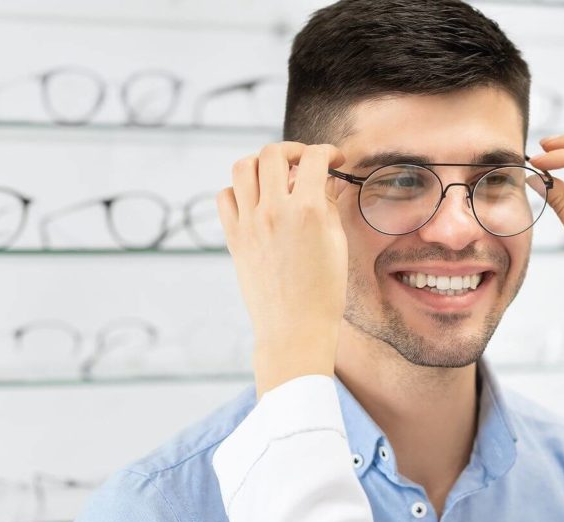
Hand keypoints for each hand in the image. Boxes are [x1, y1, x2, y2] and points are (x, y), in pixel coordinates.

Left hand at [217, 142, 347, 395]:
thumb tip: (324, 182)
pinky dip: (240, 189)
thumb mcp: (337, 244)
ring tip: (276, 175)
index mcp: (307, 211)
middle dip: (293, 150)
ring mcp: (249, 223)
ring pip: (243, 167)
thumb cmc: (324, 292)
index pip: (315, 160)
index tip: (336, 159)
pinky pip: (226, 196)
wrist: (294, 328)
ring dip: (261, 163)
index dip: (329, 152)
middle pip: (273, 154)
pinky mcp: (234, 238)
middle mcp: (274, 211)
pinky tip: (256, 200)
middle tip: (305, 161)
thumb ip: (328, 206)